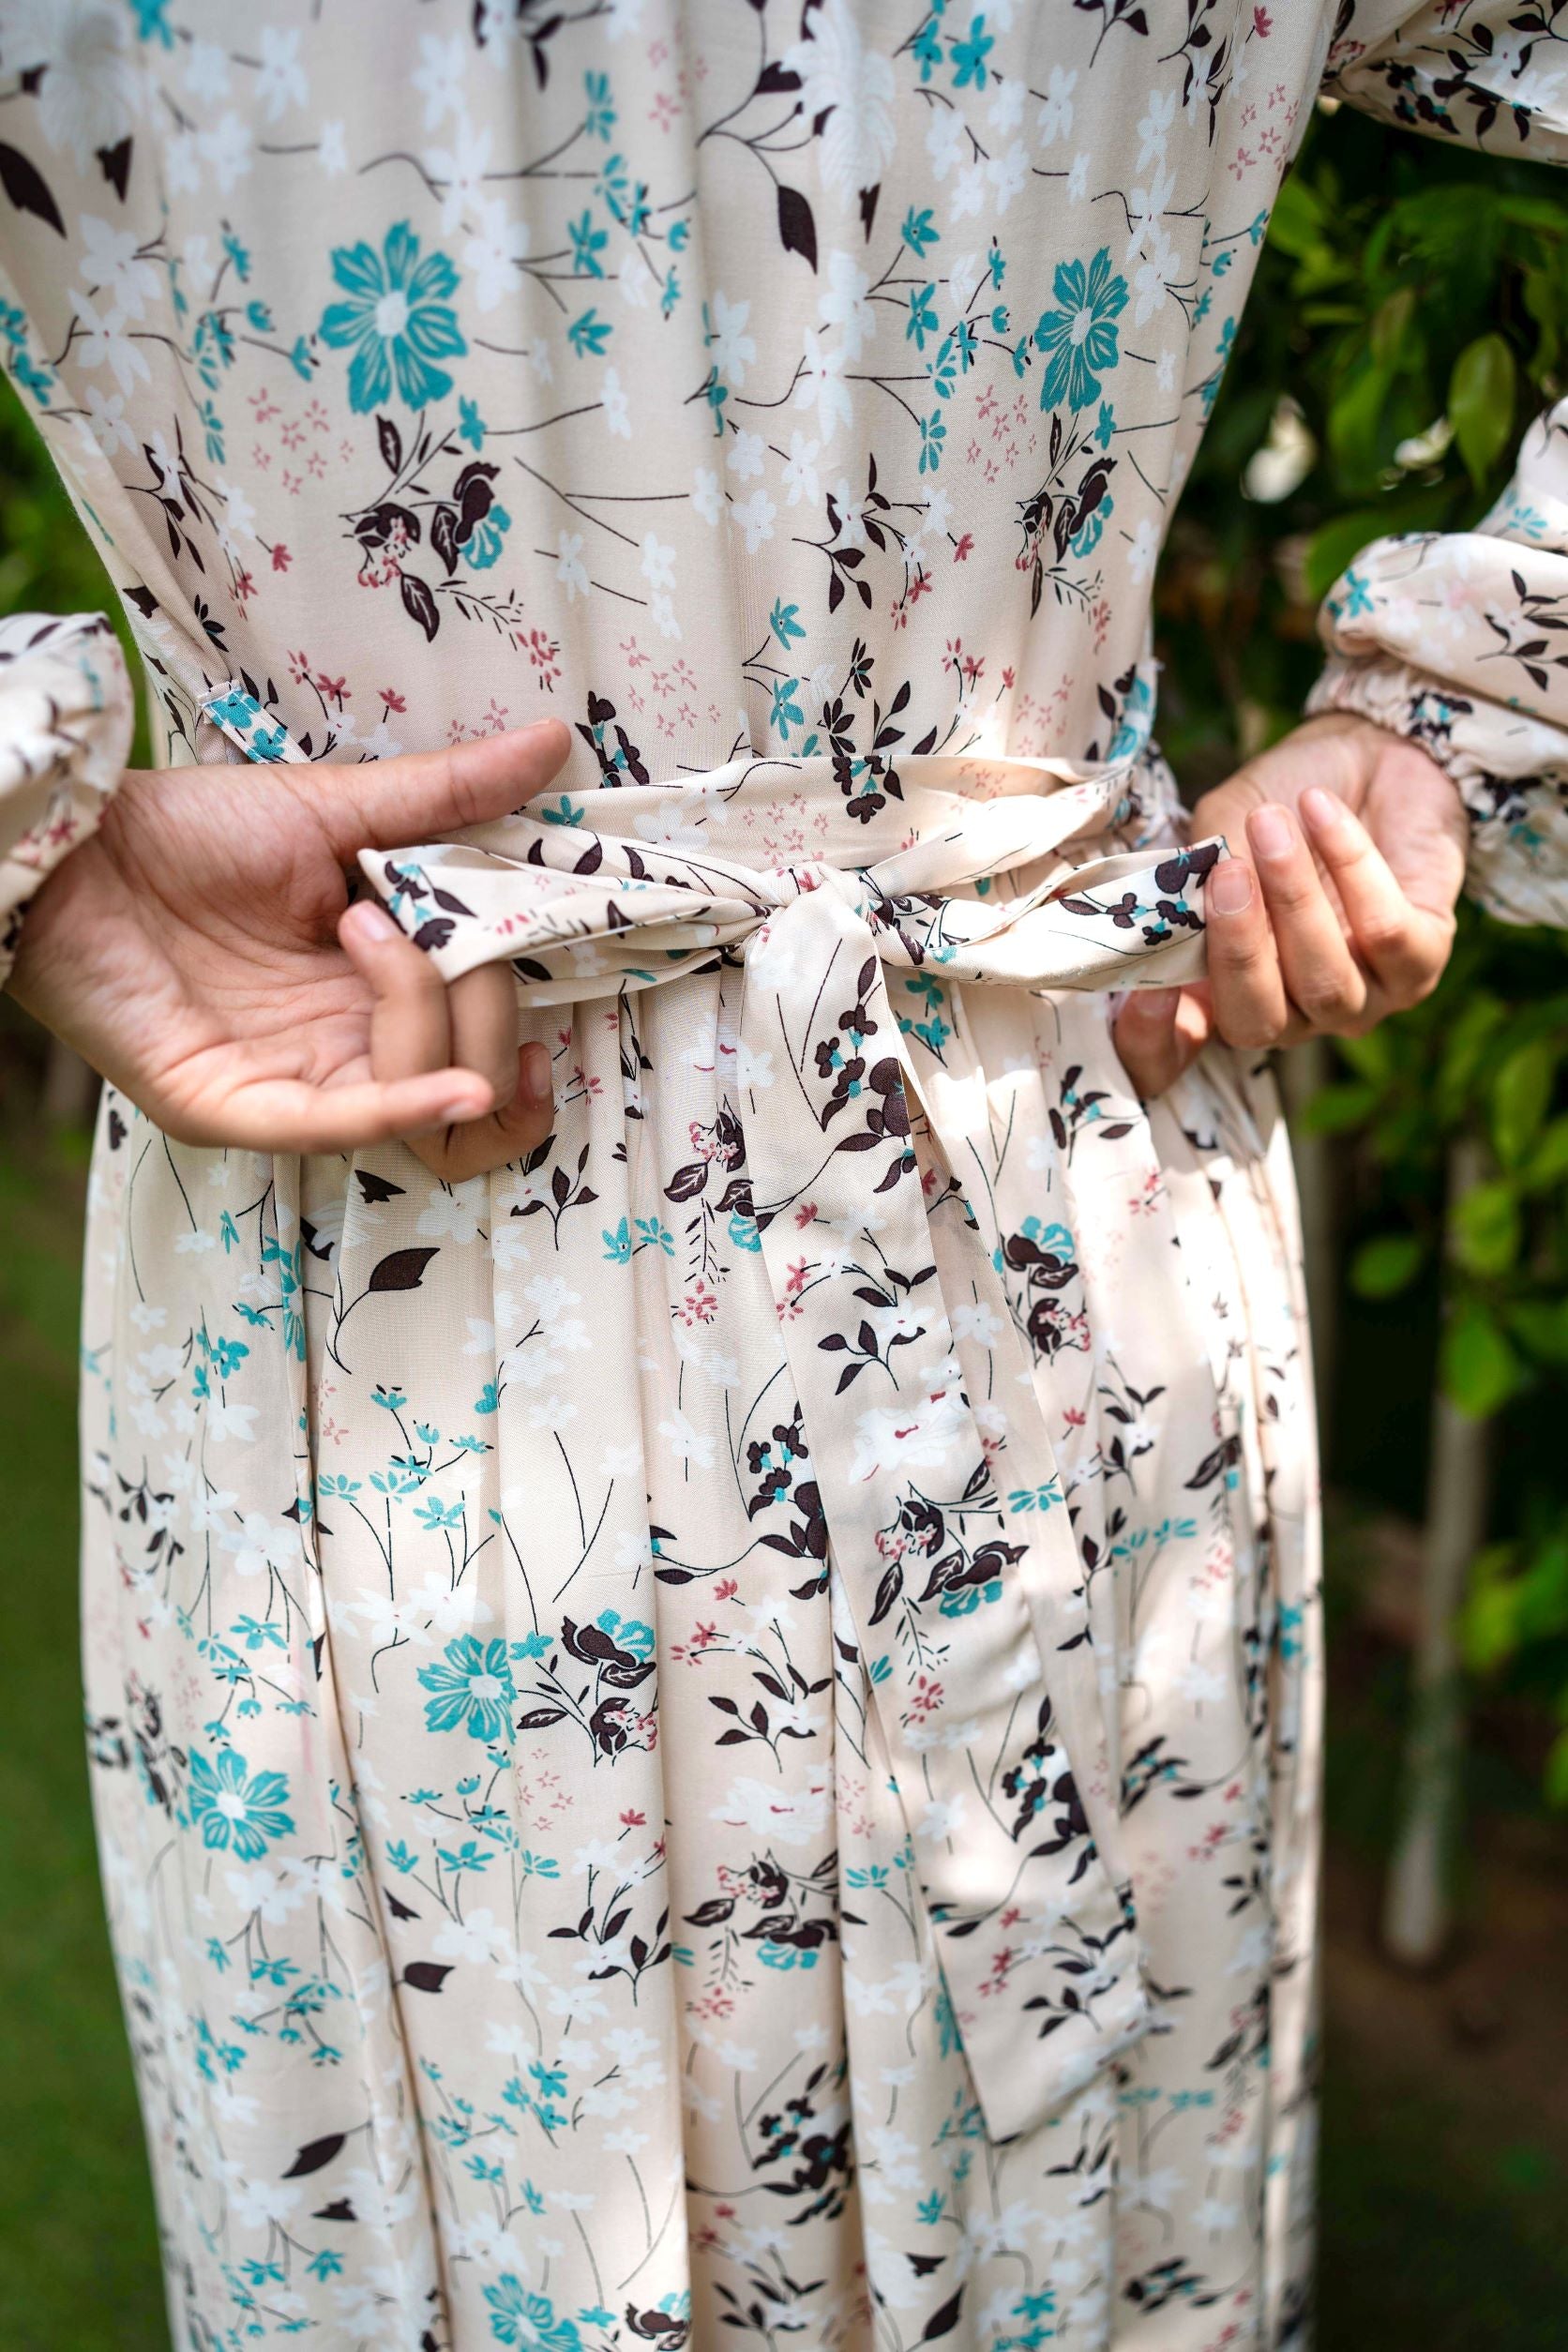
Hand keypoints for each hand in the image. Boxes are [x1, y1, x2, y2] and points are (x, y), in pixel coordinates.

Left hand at [10, 719, 570, 1169]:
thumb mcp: (339, 807)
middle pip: (468, 1072)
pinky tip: (463, 1086)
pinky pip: (342, 1127)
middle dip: (476, 998)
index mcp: (377, 990)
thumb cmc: (193, 830)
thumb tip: (553, 738)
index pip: (482, 1031)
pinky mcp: (237, 1108)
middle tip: (418, 915)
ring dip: (427, 1016)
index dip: (520, 1002)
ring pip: (419, 1104)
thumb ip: (448, 794)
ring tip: (364, 927)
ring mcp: (294, 1085)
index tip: (547, 934)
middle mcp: (344, 1048)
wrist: (76, 844)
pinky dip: (408, 1108)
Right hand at [1113, 711, 1467, 1097]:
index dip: (1151, 1043)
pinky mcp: (1423, 962)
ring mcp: (1362, 999)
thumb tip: (1184, 903)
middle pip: (1258, 1023)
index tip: (1140, 995)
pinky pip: (1387, 934)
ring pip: (1325, 983)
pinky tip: (1323, 811)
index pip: (1175, 1057)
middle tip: (1229, 873)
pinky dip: (1351, 867)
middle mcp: (1292, 1014)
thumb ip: (1197, 872)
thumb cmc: (1281, 803)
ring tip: (1274, 824)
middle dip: (1240, 951)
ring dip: (1296, 900)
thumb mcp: (1221, 828)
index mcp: (1224, 994)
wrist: (1370, 754)